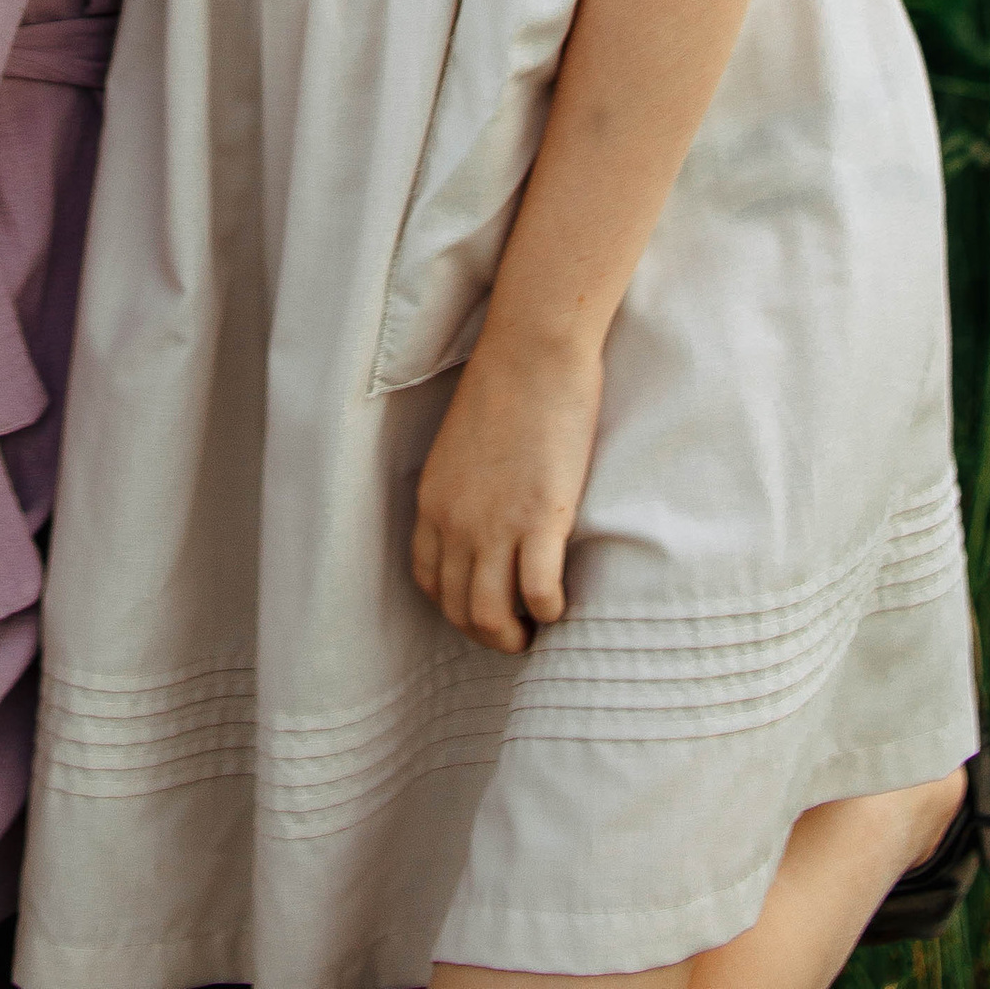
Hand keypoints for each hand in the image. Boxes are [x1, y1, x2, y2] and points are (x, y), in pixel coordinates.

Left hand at [410, 326, 603, 655]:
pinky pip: (537, 594)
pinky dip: (548, 611)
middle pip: (457, 609)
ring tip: (535, 630)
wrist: (531, 352)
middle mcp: (455, 522)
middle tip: (517, 632)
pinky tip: (560, 605)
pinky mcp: (539, 519)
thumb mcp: (461, 447)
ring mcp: (495, 524)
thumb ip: (463, 490)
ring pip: (490, 616)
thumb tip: (484, 520)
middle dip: (487, 633)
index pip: (429, 581)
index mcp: (432, 502)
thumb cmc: (505, 388)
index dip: (456, 607)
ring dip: (513, 637)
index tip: (484, 608)